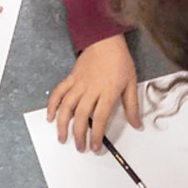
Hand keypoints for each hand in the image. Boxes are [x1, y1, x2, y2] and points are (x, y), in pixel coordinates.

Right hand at [47, 34, 141, 151]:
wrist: (105, 40)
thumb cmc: (120, 61)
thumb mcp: (131, 83)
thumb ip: (132, 106)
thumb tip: (137, 124)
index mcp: (107, 92)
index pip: (99, 119)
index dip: (96, 135)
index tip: (95, 147)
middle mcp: (91, 90)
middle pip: (81, 116)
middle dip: (79, 135)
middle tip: (80, 147)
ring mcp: (78, 84)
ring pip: (66, 107)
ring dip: (62, 124)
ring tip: (62, 138)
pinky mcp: (70, 78)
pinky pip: (58, 93)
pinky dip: (52, 105)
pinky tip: (50, 116)